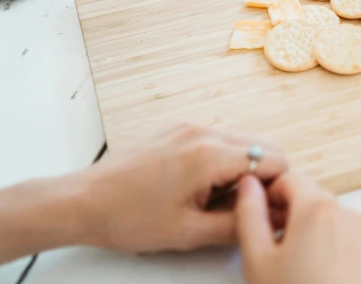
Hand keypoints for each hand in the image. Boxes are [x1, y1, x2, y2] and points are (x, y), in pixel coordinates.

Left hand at [80, 123, 286, 252]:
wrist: (83, 202)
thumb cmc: (129, 218)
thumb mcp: (191, 233)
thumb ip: (240, 223)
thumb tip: (274, 219)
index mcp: (211, 155)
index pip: (275, 159)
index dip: (278, 188)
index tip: (265, 210)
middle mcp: (204, 132)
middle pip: (264, 145)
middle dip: (265, 177)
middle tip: (246, 207)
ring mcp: (190, 127)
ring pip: (242, 141)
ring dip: (243, 169)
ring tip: (218, 200)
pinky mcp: (178, 129)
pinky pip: (218, 140)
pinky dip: (222, 161)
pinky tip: (200, 187)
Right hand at [236, 172, 360, 283]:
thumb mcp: (257, 260)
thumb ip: (249, 213)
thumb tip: (248, 184)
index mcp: (318, 208)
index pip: (289, 179)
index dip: (269, 195)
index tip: (260, 218)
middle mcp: (352, 216)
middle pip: (314, 203)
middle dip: (293, 221)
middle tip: (277, 257)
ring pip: (336, 227)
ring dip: (319, 240)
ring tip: (302, 277)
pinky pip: (358, 250)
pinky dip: (342, 259)